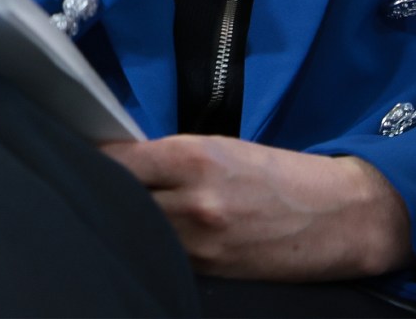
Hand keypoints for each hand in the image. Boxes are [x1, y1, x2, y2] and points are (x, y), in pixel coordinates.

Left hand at [101, 135, 410, 279]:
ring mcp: (200, 241)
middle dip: (102, 189)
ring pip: (137, 229)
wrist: (338, 216)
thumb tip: (116, 160)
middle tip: (86, 182)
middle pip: (120, 197)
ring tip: (115, 208)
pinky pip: (162, 253)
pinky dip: (150, 242)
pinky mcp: (210, 269)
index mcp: (193, 158)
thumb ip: (167, 155)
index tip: (77, 153)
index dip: (91, 158)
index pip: (117, 161)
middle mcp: (193, 201)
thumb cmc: (275, 174)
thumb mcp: (219, 147)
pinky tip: (145, 233)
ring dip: (123, 218)